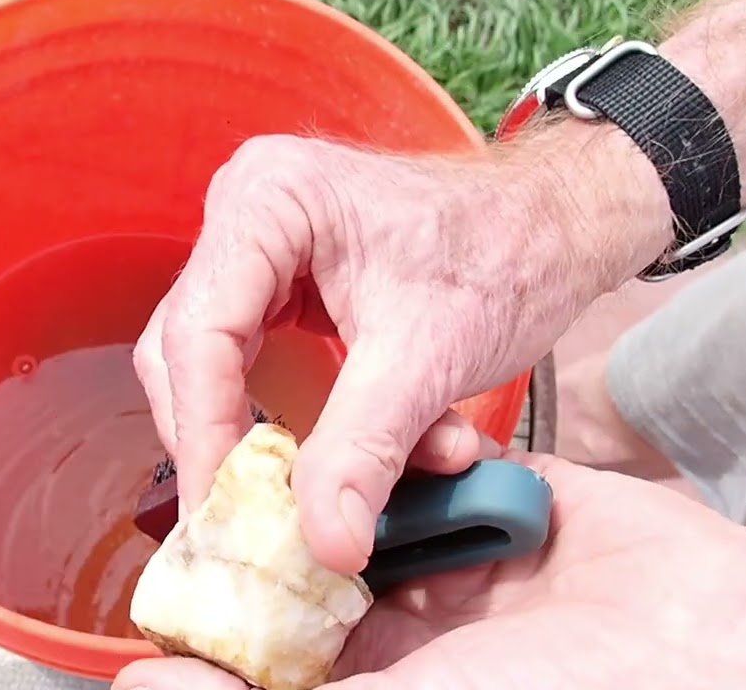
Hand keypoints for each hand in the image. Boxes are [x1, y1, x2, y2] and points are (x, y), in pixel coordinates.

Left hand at [114, 434, 745, 689]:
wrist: (713, 652)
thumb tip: (144, 687)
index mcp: (372, 674)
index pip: (274, 627)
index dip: (235, 580)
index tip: (201, 519)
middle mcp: (404, 625)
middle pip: (317, 551)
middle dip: (298, 503)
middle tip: (265, 457)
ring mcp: (457, 564)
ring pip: (376, 495)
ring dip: (376, 469)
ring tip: (376, 455)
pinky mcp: (505, 513)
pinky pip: (446, 468)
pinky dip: (446, 456)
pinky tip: (458, 456)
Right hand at [133, 128, 671, 573]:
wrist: (558, 229)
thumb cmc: (506, 253)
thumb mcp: (428, 358)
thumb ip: (364, 450)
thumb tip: (324, 544)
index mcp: (267, 201)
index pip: (198, 333)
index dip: (202, 432)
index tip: (219, 513)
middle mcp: (244, 215)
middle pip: (187, 351)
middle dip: (221, 442)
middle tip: (241, 522)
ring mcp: (258, 249)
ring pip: (215, 367)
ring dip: (263, 439)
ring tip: (306, 495)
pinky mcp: (280, 285)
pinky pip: (258, 367)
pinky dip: (295, 421)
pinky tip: (346, 458)